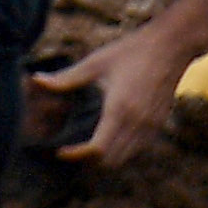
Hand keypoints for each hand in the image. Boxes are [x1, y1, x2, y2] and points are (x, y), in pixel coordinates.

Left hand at [35, 18, 207, 165]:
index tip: (61, 151)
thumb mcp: (96, 63)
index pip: (97, 150)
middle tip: (71, 150)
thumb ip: (66, 78)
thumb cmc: (132, 51)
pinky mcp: (158, 124)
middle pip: (110, 161)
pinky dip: (122, 151)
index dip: (77, 156)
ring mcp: (151, 126)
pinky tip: (109, 138)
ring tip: (87, 147)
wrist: (171, 46)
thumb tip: (37, 80)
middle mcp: (137, 123)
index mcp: (119, 110)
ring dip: (106, 158)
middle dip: (88, 161)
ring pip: (125, 158)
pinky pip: (138, 149)